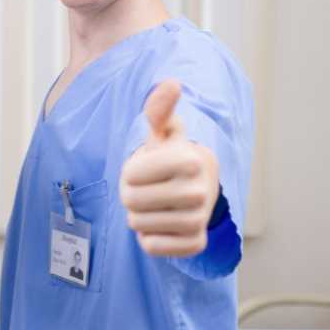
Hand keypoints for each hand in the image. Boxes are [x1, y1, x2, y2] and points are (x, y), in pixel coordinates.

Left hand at [120, 80, 219, 256]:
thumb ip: (159, 109)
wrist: (198, 187)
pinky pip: (151, 246)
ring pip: (138, 224)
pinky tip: (162, 222)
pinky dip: (148, 236)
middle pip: (131, 201)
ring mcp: (199, 220)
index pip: (130, 175)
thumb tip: (171, 84)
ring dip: (139, 214)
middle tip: (147, 187)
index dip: (130, 171)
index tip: (146, 167)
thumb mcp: (164, 130)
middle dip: (130, 194)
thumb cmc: (172, 156)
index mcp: (189, 160)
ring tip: (156, 202)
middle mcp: (200, 192)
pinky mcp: (195, 243)